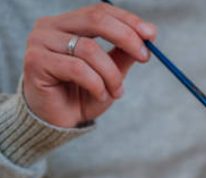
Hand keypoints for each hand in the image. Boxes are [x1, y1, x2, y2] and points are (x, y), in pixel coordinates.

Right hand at [22, 3, 156, 127]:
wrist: (60, 121)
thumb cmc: (83, 95)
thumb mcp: (110, 72)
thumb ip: (124, 53)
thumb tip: (149, 35)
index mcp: (68, 23)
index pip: (100, 11)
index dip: (128, 20)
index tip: (152, 35)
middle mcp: (49, 26)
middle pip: (96, 20)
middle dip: (126, 38)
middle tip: (144, 57)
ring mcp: (39, 42)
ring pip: (90, 49)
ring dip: (111, 75)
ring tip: (116, 92)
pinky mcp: (35, 62)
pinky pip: (78, 69)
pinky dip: (96, 84)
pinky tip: (99, 95)